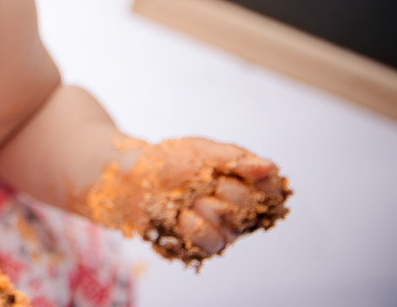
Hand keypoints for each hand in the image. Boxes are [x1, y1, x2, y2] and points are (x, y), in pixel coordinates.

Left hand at [85, 136, 289, 266]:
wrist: (126, 176)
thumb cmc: (164, 159)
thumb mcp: (199, 150)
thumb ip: (234, 157)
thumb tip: (270, 166)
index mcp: (238, 182)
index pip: (269, 190)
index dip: (263, 187)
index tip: (240, 175)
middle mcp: (232, 208)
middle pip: (249, 209)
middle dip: (226, 194)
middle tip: (205, 184)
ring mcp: (215, 227)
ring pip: (230, 232)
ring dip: (208, 214)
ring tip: (189, 202)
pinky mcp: (196, 244)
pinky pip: (210, 246)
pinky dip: (196, 231)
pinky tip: (181, 218)